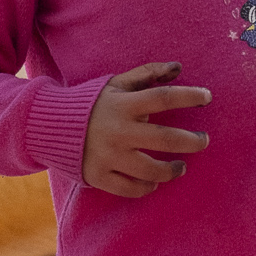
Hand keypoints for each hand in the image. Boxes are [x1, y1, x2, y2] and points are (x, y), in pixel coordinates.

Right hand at [82, 63, 211, 198]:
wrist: (48, 126)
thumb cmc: (90, 103)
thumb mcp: (115, 83)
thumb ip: (147, 73)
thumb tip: (178, 67)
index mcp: (122, 104)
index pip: (164, 98)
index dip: (189, 96)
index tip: (207, 97)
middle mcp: (117, 131)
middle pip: (164, 138)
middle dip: (191, 141)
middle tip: (203, 141)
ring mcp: (108, 156)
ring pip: (150, 170)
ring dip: (172, 170)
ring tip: (181, 167)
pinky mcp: (98, 176)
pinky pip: (129, 188)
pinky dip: (146, 187)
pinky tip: (154, 182)